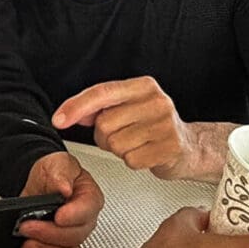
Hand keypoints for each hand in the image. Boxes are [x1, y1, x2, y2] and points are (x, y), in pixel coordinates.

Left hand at [15, 152, 104, 247]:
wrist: (38, 184)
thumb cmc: (53, 174)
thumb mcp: (58, 163)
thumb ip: (61, 173)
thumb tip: (64, 188)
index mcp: (89, 199)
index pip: (88, 211)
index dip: (74, 216)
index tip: (58, 216)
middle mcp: (84, 222)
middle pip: (76, 236)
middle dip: (50, 234)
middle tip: (28, 225)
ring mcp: (71, 238)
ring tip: (27, 244)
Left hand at [52, 77, 202, 179]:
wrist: (189, 146)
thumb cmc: (153, 126)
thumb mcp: (127, 108)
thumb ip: (98, 107)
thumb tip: (69, 114)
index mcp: (144, 86)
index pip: (101, 93)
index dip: (76, 106)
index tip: (59, 119)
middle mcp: (157, 101)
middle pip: (104, 124)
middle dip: (104, 136)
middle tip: (123, 135)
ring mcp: (165, 125)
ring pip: (116, 144)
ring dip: (119, 150)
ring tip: (136, 143)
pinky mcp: (170, 148)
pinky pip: (131, 160)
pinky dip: (133, 161)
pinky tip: (145, 153)